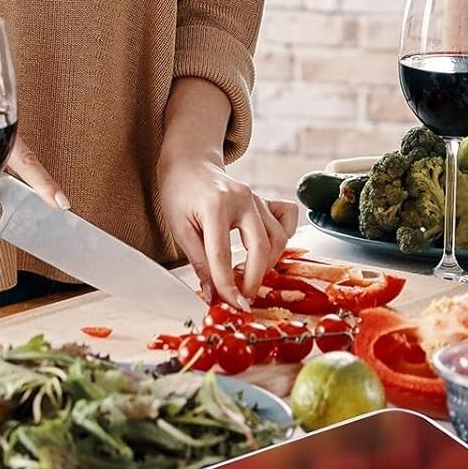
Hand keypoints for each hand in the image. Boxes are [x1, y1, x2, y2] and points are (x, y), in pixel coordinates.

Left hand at [155, 156, 299, 308]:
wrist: (190, 164)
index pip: (223, 255)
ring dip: (268, 263)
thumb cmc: (180, 194)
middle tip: (243, 296)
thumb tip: (215, 294)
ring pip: (279, 236)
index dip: (227, 285)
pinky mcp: (265, 199)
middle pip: (260, 247)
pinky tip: (267, 249)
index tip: (232, 304)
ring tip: (247, 275)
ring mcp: (257, 197)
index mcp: (215, 206)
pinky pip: (287, 217)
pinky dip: (284, 237)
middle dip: (255, 278)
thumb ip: (199, 262)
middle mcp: (242, 199)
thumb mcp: (180, 229)